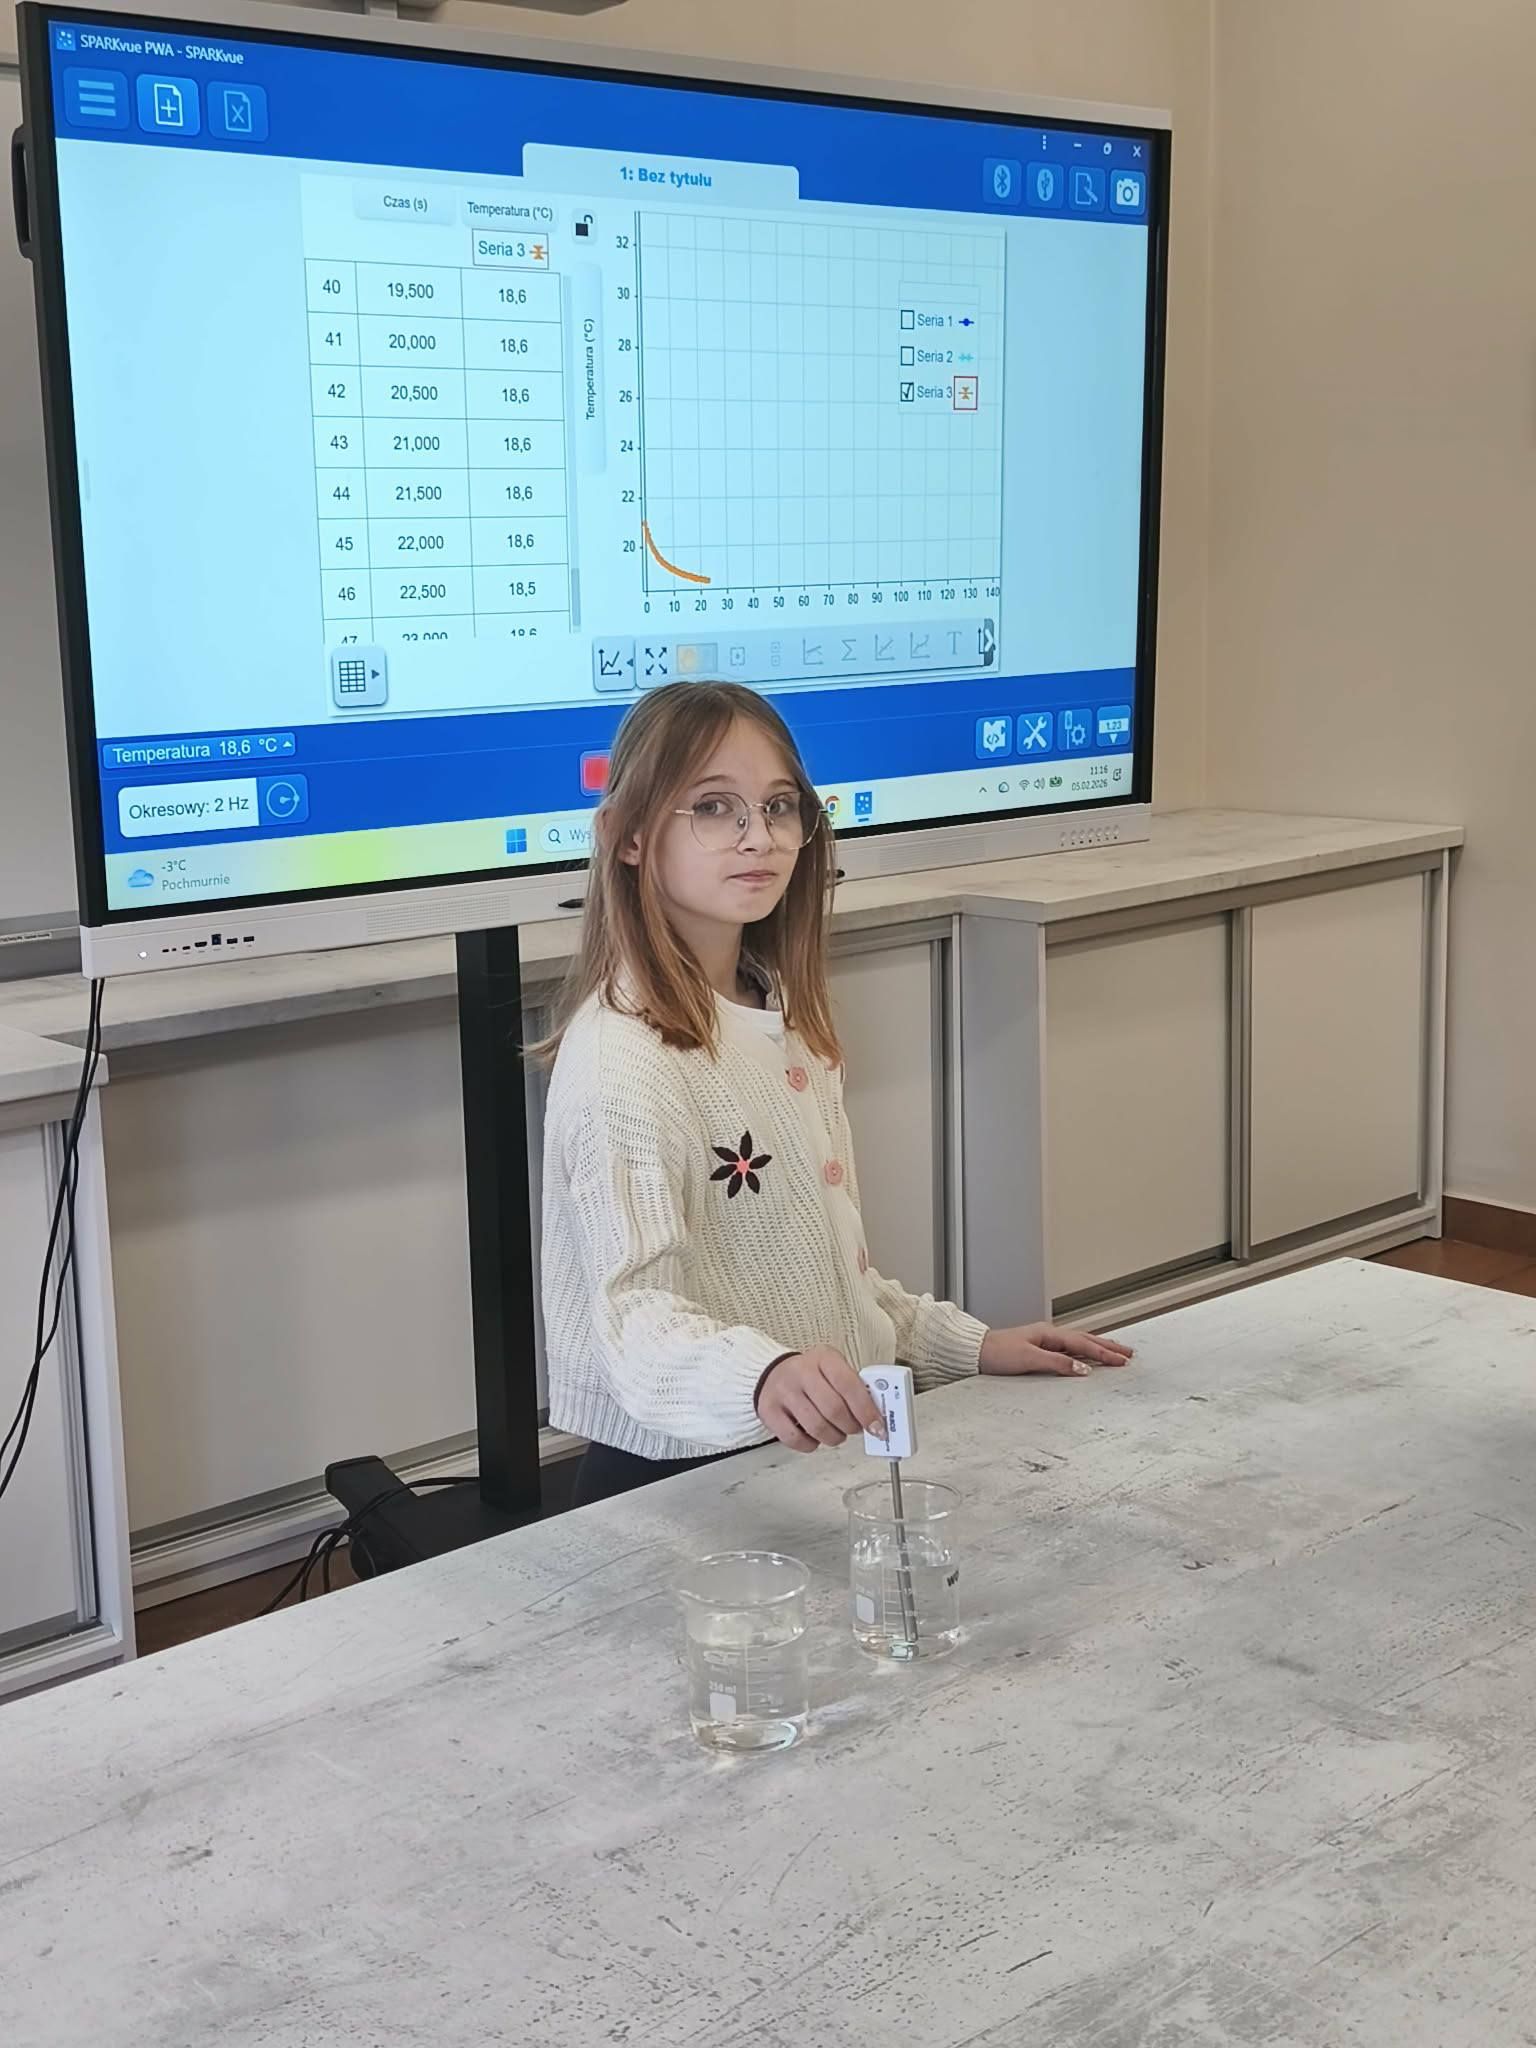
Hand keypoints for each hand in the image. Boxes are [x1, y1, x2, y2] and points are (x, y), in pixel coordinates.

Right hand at [756, 1348, 884, 1452]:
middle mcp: (801, 1373)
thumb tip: (876, 1417)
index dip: (866, 1410)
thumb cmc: (810, 1375)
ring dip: (834, 1438)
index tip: (877, 1426)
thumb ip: (854, 1388)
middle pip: (834, 1409)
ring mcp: (783, 1392)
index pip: (849, 1385)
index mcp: (823, 1358)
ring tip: (837, 1433)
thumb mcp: (834, 1369)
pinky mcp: (769, 1412)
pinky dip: (812, 1445)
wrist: (772, 1373)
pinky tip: (815, 1437)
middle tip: (856, 1429)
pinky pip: (796, 1439)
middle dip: (851, 1426)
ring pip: (817, 1427)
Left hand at [978, 1323, 1133, 1378]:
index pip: (1084, 1344)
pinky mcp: (1039, 1348)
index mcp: (1050, 1334)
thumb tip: (1084, 1369)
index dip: (1105, 1354)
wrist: (976, 1352)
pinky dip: (1084, 1351)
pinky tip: (1087, 1356)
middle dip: (1109, 1347)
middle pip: (1086, 1340)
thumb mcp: (1029, 1359)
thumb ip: (1058, 1362)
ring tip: (1115, 1351)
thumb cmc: (998, 1353)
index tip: (1123, 1361)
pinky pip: (1069, 1348)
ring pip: (1079, 1342)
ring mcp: (1044, 1340)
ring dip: (1098, 1347)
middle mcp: (1049, 1334)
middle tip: (1129, 1354)